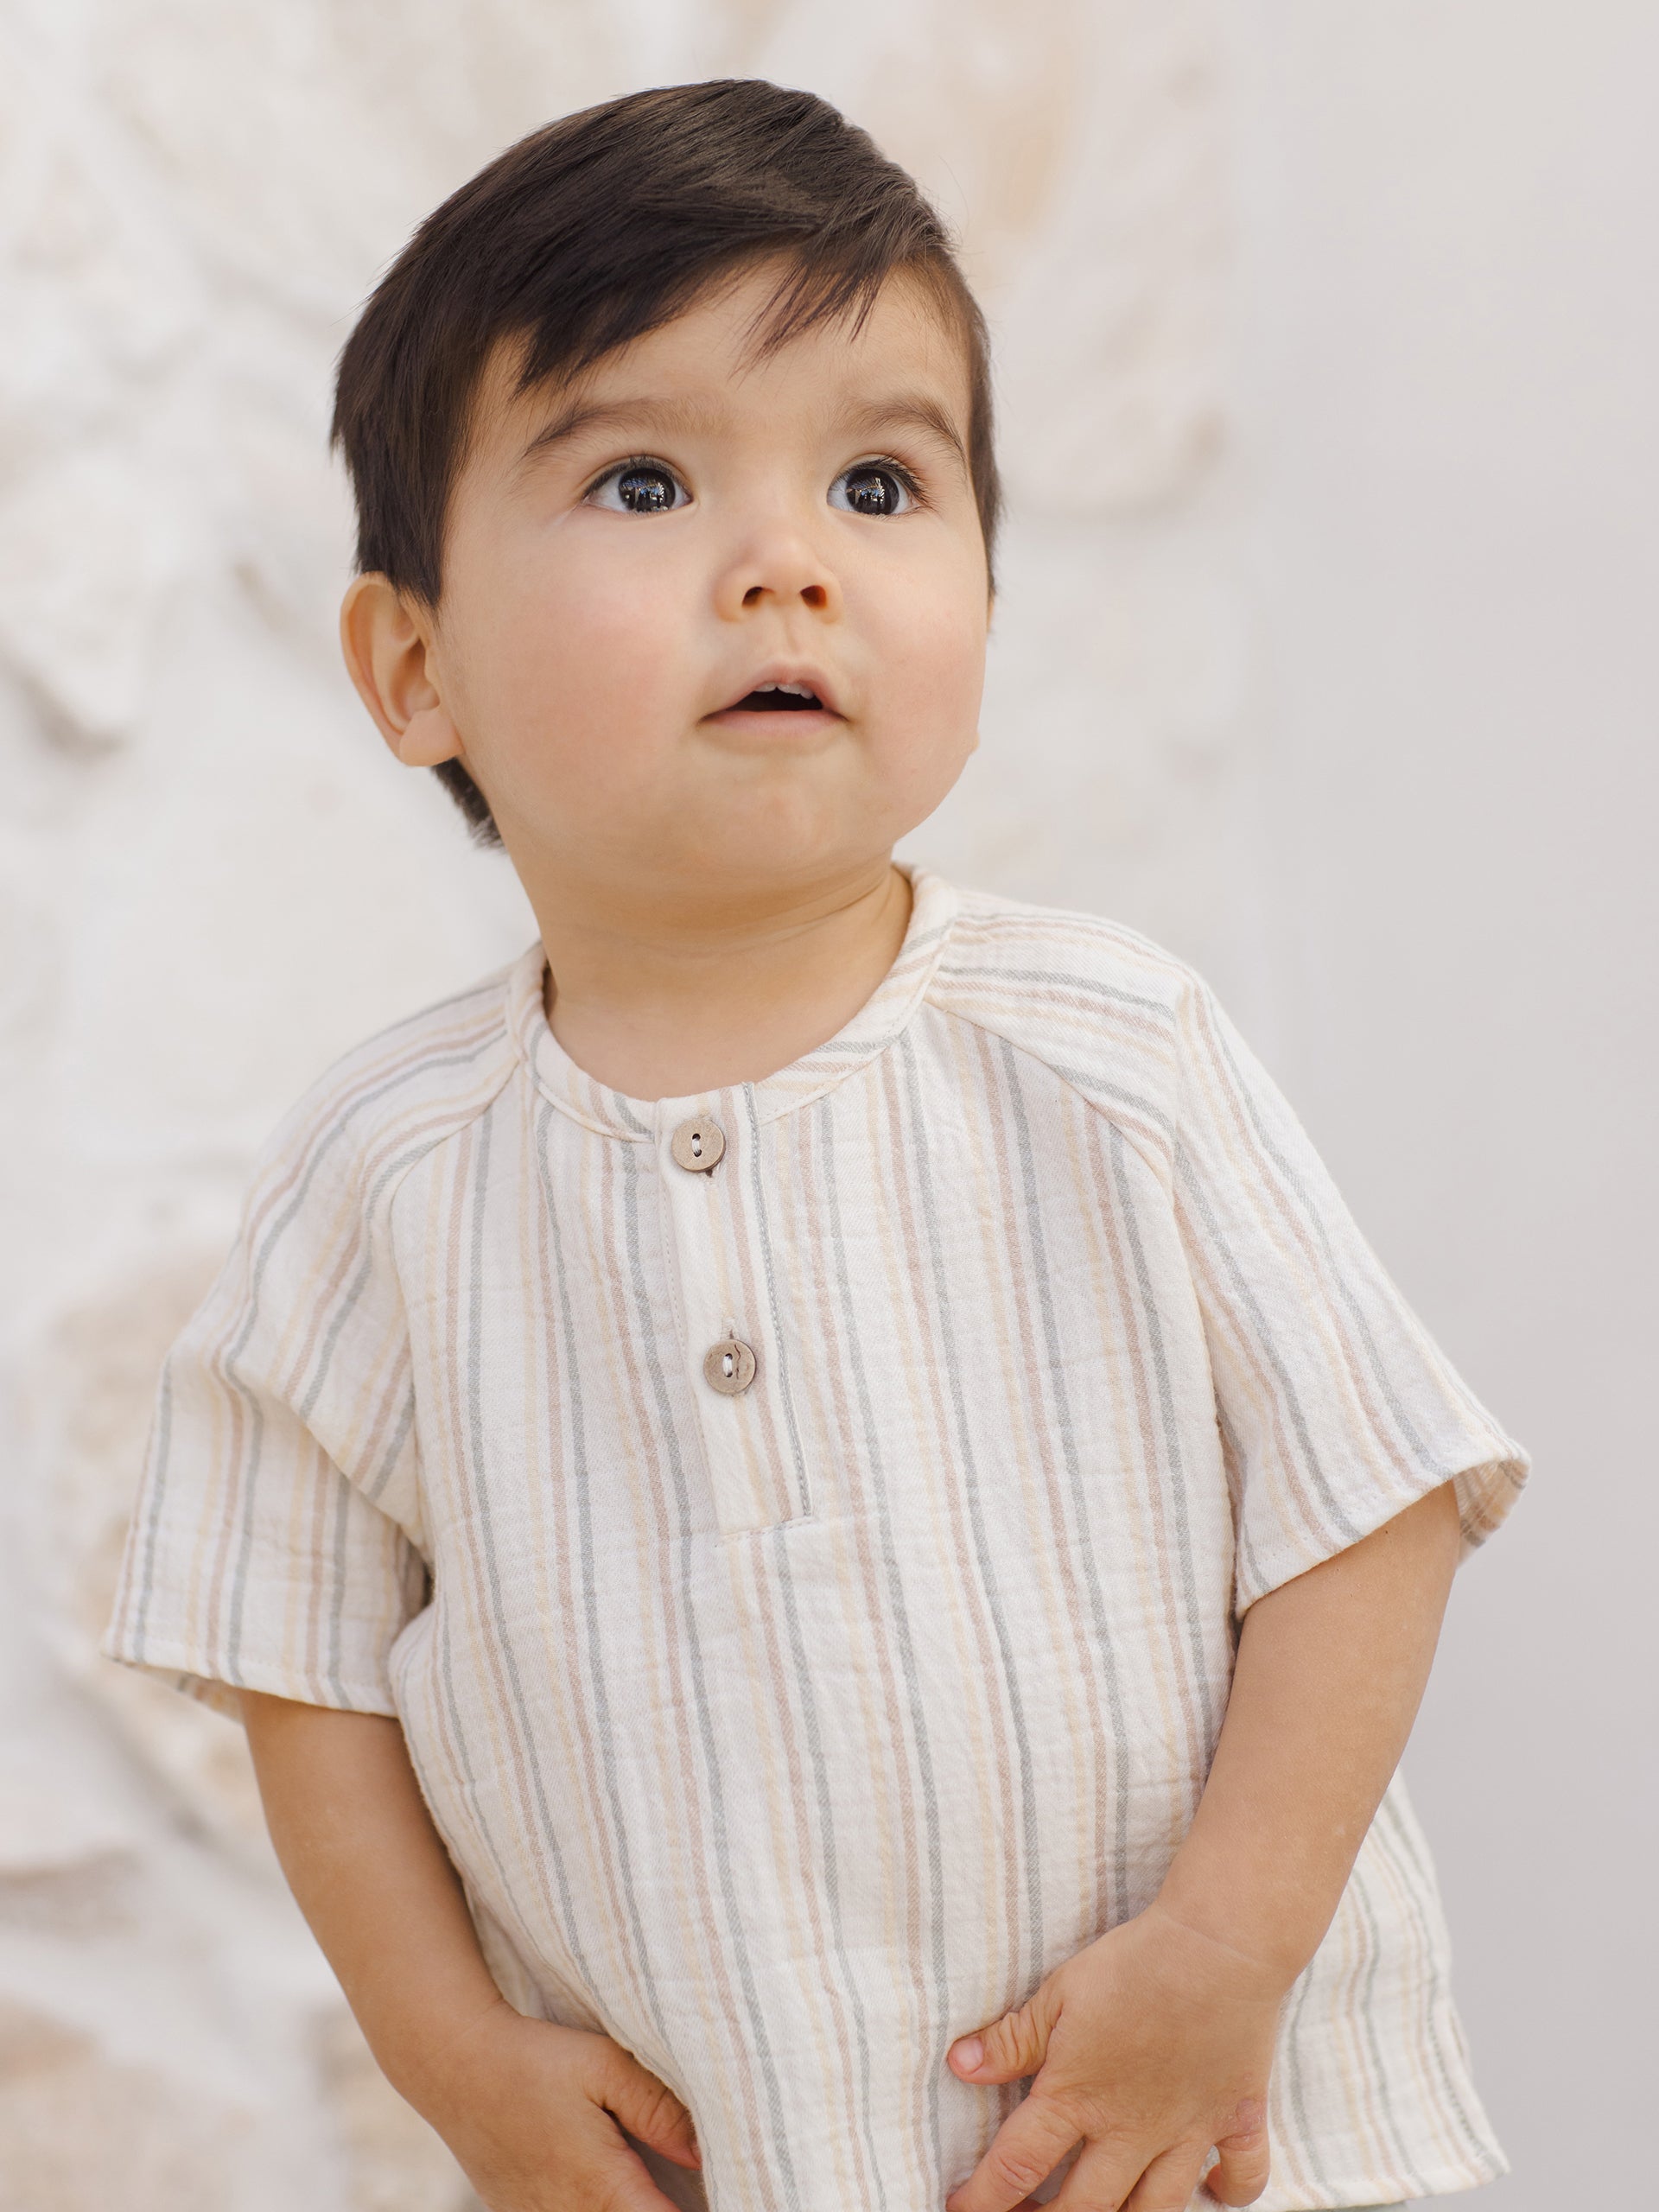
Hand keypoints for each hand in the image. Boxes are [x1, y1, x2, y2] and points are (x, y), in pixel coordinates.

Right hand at [412, 1997, 700, 2211]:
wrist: (455, 2065)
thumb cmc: (534, 2059)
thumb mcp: (606, 2066)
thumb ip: (660, 2110)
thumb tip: (704, 2153)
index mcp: (602, 2187)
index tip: (727, 2193)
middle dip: (669, 2209)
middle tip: (696, 2186)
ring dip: (634, 2208)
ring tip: (656, 2185)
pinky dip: (600, 2209)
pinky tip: (617, 2187)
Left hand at [944, 1904, 1284, 2211]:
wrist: (1218, 1946)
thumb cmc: (1132, 1963)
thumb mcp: (1059, 1992)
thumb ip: (1012, 2038)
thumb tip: (960, 2065)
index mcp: (1078, 2098)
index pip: (1017, 2166)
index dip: (984, 2198)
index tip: (961, 2209)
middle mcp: (1131, 2131)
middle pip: (1083, 2209)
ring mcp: (1189, 2132)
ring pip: (1156, 2211)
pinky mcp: (1239, 2118)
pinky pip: (1243, 2179)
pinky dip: (1229, 2194)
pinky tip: (1212, 2190)